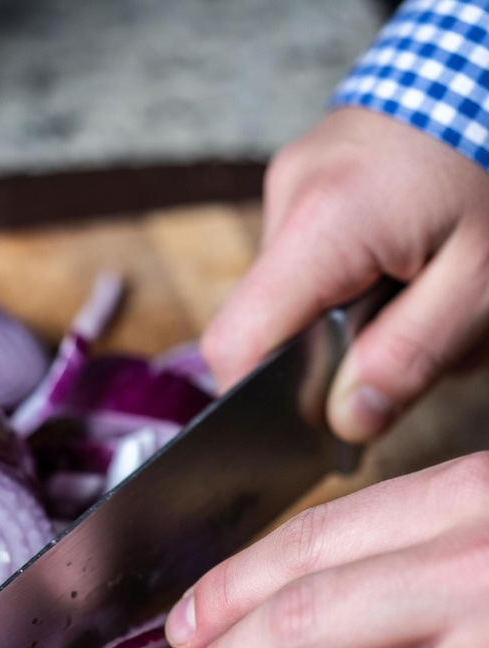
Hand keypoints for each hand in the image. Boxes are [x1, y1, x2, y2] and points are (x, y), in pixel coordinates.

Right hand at [202, 108, 488, 441]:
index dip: (257, 399)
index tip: (313, 417)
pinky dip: (355, 279)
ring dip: (351, 317)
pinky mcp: (310, 175)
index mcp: (320, 225)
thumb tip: (349, 422)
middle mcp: (289, 197)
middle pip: (269, 324)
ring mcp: (294, 181)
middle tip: (413, 339)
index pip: (234, 345)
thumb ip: (409, 358)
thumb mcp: (478, 280)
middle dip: (333, 356)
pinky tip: (406, 263)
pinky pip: (311, 257)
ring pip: (294, 295)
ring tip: (419, 291)